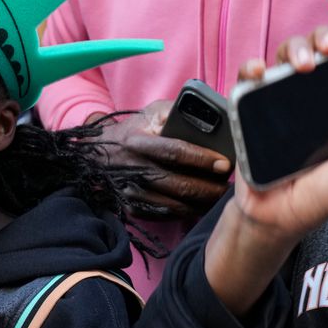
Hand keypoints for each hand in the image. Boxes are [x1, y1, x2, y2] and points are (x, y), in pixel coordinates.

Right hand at [92, 100, 231, 220]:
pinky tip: (201, 205)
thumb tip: (210, 117)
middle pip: (179, 184)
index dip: (202, 159)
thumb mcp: (152, 113)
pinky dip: (187, 212)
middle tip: (228, 186)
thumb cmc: (135, 131)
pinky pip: (166, 215)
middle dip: (209, 188)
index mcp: (137, 141)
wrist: (98, 155)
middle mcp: (132, 168)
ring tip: (219, 196)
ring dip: (202, 203)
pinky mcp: (132, 208)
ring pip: (176, 205)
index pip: (175, 151)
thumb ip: (177, 112)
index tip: (224, 163)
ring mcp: (131, 192)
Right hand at [234, 26, 327, 237]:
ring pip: (283, 57)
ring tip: (305, 64)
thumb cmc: (319, 196)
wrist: (277, 220)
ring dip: (295, 50)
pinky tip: (262, 72)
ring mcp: (277, 100)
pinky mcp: (248, 109)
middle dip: (322, 39)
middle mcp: (307, 97)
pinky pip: (247, 80)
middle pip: (314, 51)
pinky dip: (252, 69)